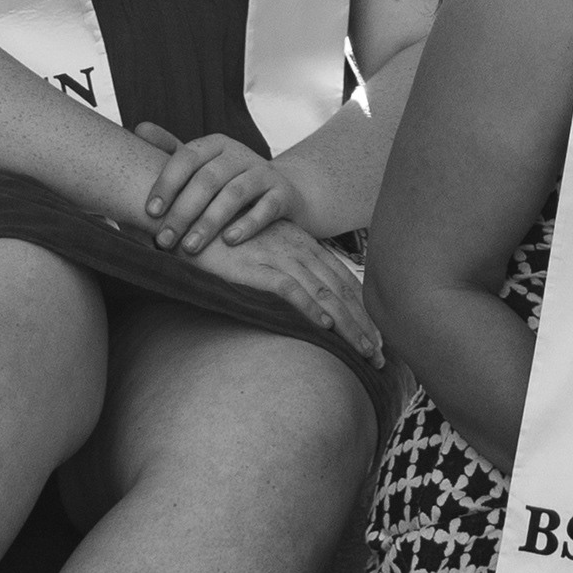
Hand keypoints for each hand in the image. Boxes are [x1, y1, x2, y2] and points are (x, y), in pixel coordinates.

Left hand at [137, 124, 305, 251]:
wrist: (283, 192)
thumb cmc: (230, 181)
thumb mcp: (202, 164)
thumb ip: (170, 149)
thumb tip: (138, 127)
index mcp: (215, 145)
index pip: (186, 157)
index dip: (167, 183)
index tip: (150, 212)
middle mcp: (240, 154)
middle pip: (208, 179)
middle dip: (183, 211)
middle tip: (165, 239)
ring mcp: (264, 173)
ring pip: (235, 194)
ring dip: (209, 222)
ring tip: (191, 246)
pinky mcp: (283, 194)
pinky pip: (266, 208)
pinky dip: (248, 224)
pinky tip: (229, 241)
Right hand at [190, 218, 382, 361]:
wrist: (190, 215)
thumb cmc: (224, 236)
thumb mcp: (262, 249)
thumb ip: (284, 267)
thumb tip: (301, 297)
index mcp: (303, 245)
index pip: (343, 280)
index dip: (364, 310)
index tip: (379, 338)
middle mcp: (298, 249)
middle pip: (342, 290)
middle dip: (366, 325)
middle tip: (382, 356)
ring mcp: (279, 255)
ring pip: (324, 293)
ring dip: (348, 325)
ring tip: (366, 351)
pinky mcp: (255, 265)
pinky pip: (289, 288)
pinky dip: (310, 307)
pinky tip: (325, 326)